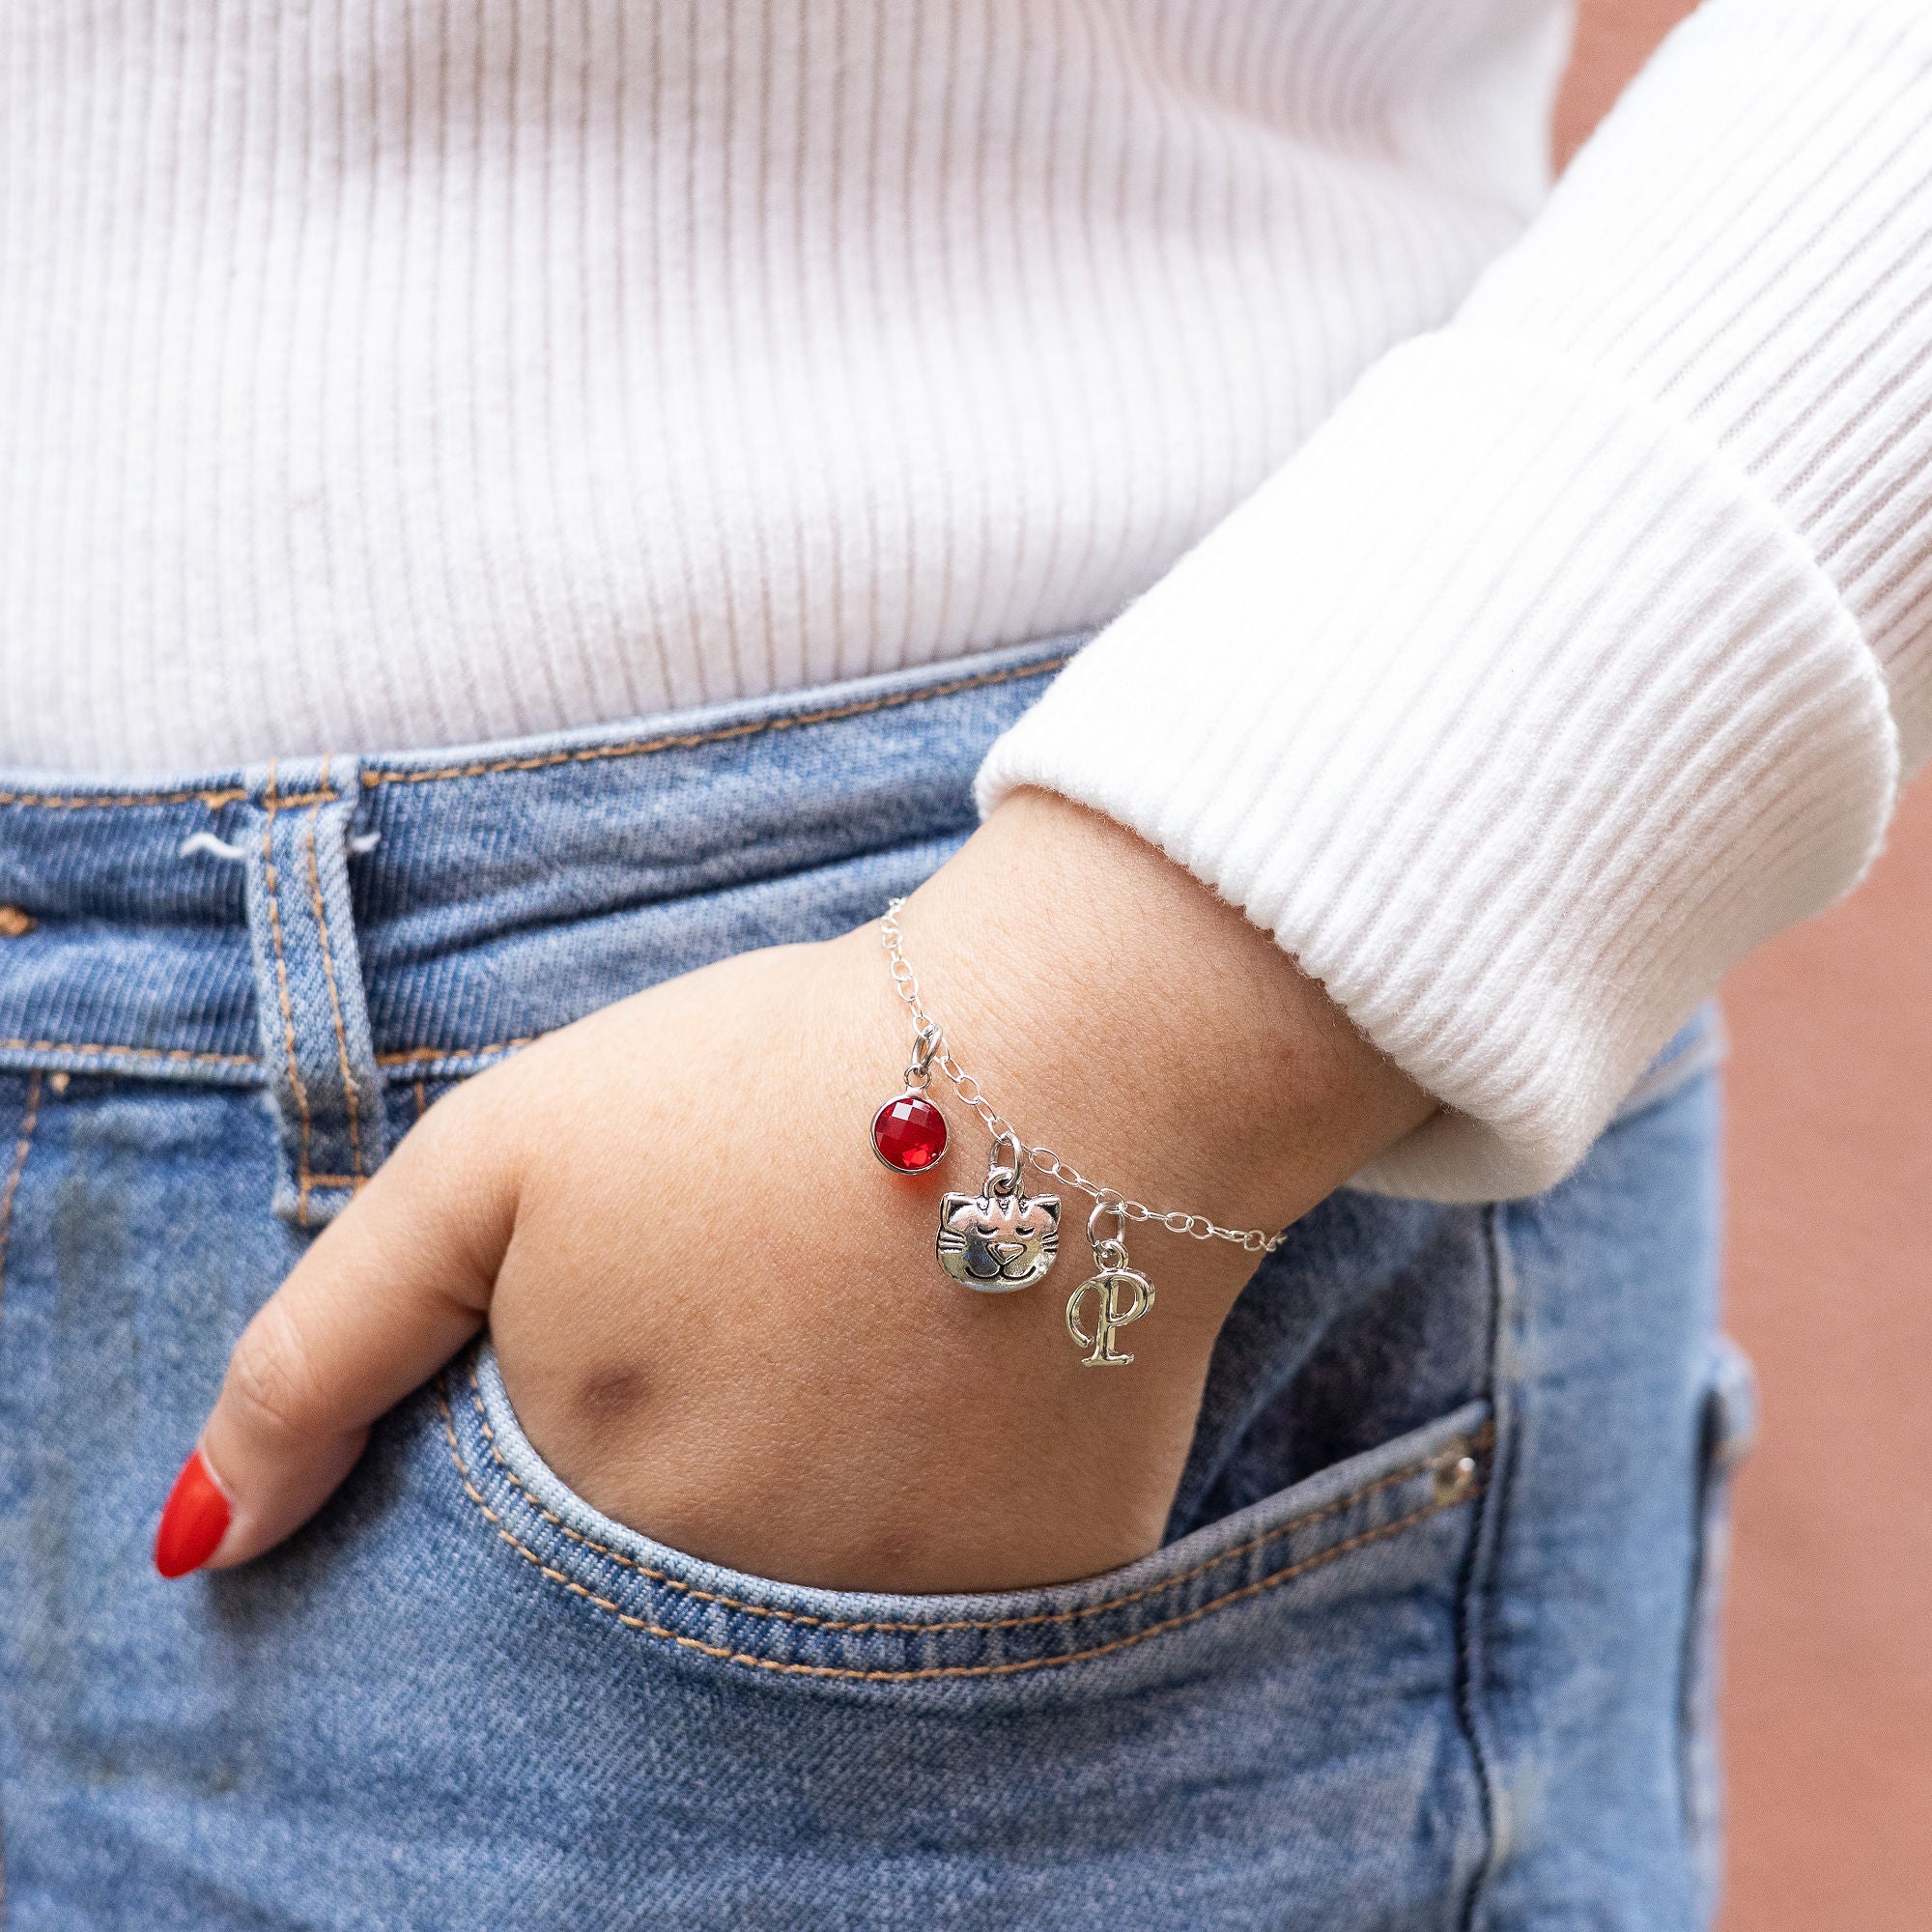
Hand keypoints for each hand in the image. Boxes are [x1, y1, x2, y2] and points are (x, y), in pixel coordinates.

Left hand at [163, 792, 1431, 1592]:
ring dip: (837, 1445)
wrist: (1071, 1046)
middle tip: (791, 1269)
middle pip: (679, 1545)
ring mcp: (914, 1602)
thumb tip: (196, 1549)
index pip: (534, 1507)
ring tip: (887, 1294)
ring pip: (822, 1560)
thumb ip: (325, 1352)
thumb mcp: (497, 1162)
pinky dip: (963, 1464)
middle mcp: (750, 1599)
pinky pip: (967, 1558)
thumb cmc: (763, 1079)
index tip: (675, 1270)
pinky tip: (988, 1342)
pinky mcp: (1057, 1572)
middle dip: (712, 1413)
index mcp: (595, 1500)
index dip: (601, 1362)